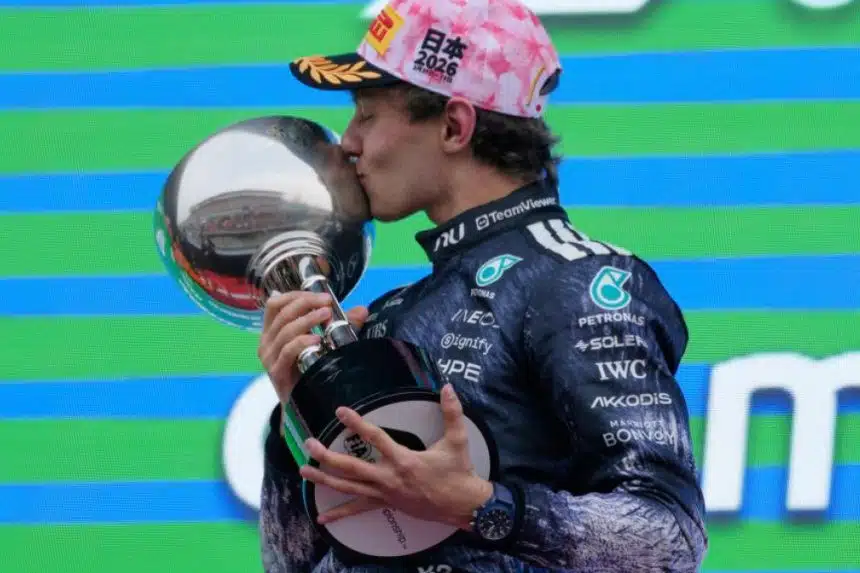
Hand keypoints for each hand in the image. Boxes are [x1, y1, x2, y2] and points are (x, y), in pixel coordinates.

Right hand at [258, 291, 368, 403]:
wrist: (303, 404)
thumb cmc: (310, 369)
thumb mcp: (326, 342)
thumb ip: (342, 325)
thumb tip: (362, 310)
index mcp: (273, 331)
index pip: (275, 304)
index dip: (296, 295)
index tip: (321, 295)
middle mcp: (267, 341)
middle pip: (281, 313)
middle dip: (305, 303)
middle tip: (327, 303)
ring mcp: (270, 357)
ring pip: (285, 330)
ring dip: (307, 320)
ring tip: (326, 316)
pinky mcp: (276, 372)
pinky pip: (287, 351)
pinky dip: (302, 342)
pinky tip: (317, 340)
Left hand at [299, 384, 492, 528]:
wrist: (462, 505)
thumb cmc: (458, 472)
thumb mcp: (458, 440)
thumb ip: (453, 412)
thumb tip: (448, 387)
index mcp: (404, 460)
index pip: (375, 438)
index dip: (356, 423)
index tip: (340, 411)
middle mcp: (389, 478)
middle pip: (350, 467)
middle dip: (326, 456)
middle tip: (309, 444)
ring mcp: (385, 493)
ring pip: (348, 488)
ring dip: (324, 479)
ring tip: (304, 471)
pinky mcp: (386, 504)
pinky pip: (358, 509)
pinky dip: (339, 514)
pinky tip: (321, 518)